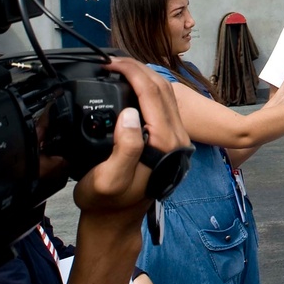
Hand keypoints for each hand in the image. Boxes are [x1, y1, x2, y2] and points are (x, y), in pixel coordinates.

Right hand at [74, 58, 189, 231]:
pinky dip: (147, 90)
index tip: (110, 63)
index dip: (132, 73)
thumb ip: (124, 148)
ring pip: (165, 95)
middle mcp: (176, 140)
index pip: (152, 94)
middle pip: (162, 90)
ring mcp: (176, 140)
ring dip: (144, 77)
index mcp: (164, 144)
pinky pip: (162, 106)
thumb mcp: (107, 180)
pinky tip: (131, 87)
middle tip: (112, 60)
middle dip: (138, 69)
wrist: (116, 222)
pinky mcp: (169, 141)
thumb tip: (130, 114)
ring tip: (119, 68)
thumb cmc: (107, 204)